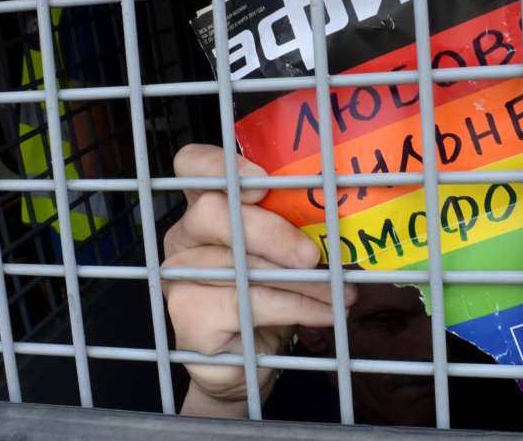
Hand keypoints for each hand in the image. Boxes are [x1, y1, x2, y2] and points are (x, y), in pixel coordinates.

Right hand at [163, 143, 355, 416]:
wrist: (246, 359)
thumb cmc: (269, 293)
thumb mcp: (286, 250)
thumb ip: (297, 224)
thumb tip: (344, 209)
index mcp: (205, 205)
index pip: (192, 164)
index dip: (219, 164)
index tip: (261, 178)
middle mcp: (184, 235)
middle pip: (213, 212)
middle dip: (271, 231)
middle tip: (313, 254)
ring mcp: (178, 275)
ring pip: (240, 265)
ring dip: (301, 280)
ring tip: (340, 292)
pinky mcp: (187, 314)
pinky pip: (247, 304)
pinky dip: (295, 308)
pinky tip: (324, 313)